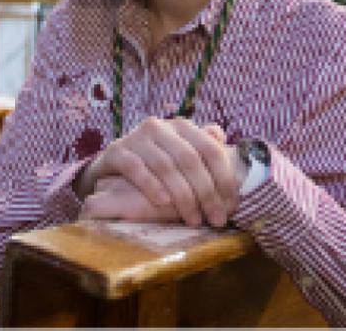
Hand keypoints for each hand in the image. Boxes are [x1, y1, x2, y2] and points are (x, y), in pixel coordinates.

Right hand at [75, 118, 241, 228]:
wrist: (114, 167)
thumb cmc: (156, 164)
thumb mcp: (182, 154)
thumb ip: (203, 147)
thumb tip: (220, 136)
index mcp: (181, 126)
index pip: (210, 150)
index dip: (224, 179)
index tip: (231, 207)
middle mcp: (159, 126)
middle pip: (189, 159)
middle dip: (206, 193)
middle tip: (216, 220)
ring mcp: (135, 137)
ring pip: (165, 166)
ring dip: (183, 196)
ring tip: (193, 219)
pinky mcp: (115, 151)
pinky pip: (135, 168)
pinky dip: (150, 185)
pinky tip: (162, 202)